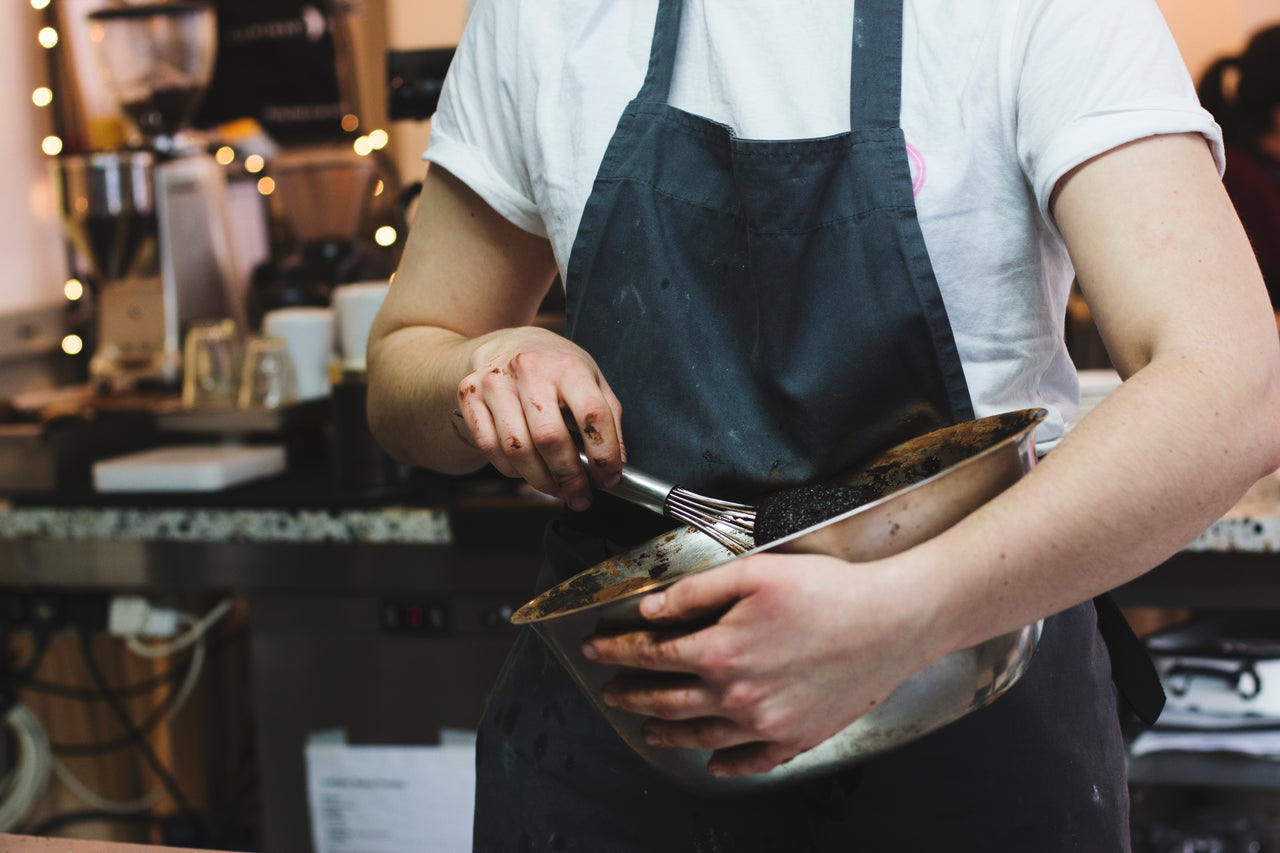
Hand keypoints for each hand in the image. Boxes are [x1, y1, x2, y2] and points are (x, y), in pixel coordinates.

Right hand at [455, 326, 623, 509]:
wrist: (509, 343)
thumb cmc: (557, 368)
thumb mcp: (592, 381)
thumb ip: (608, 420)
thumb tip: (615, 467)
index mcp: (569, 366)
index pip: (592, 414)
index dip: (604, 454)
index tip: (609, 478)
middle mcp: (530, 369)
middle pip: (549, 437)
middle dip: (569, 477)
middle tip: (579, 496)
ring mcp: (496, 382)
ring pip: (516, 448)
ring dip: (539, 480)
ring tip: (555, 489)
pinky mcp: (470, 395)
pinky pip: (489, 447)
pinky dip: (510, 470)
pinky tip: (526, 471)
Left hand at [581, 552, 945, 777]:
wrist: (894, 620)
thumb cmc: (829, 590)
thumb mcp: (754, 572)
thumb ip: (695, 592)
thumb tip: (650, 608)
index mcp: (720, 652)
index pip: (652, 655)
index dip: (617, 650)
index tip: (595, 649)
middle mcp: (737, 696)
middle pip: (668, 701)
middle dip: (632, 694)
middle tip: (611, 692)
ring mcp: (767, 724)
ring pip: (702, 737)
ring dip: (667, 733)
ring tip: (648, 730)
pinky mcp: (798, 737)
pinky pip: (753, 762)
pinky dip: (728, 766)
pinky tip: (715, 765)